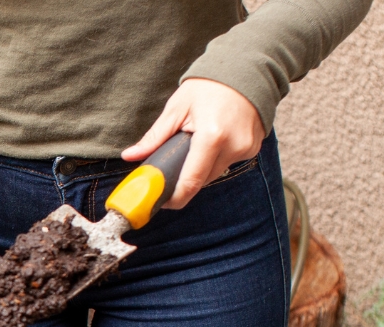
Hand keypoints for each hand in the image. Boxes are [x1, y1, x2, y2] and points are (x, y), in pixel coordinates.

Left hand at [122, 78, 263, 209]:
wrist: (246, 69)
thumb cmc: (208, 86)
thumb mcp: (177, 108)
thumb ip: (155, 137)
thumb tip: (130, 156)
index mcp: (212, 136)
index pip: (191, 182)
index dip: (174, 197)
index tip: (161, 201)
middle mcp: (233, 146)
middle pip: (201, 181)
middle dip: (184, 178)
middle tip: (172, 166)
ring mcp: (246, 149)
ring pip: (214, 173)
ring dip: (200, 167)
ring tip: (194, 144)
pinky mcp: (253, 148)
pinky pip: (228, 163)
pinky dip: (216, 158)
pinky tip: (213, 139)